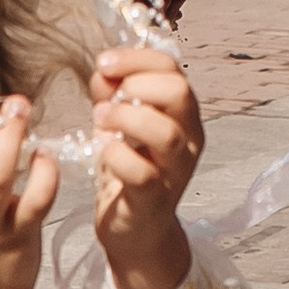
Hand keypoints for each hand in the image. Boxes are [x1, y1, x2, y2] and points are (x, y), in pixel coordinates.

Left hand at [88, 52, 203, 288]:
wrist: (136, 230)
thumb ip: (112, 95)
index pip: (173, 69)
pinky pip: (143, 173)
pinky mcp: (156, 199)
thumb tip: (103, 71)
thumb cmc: (130, 170)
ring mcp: (176, 171)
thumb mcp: (120, 125)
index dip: (137, 58)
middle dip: (137, 85)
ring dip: (125, 119)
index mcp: (183, 113)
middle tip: (108, 99)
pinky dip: (117, 156)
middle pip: (179, 93)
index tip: (104, 62)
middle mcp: (189, 139)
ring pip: (165, 133)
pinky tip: (103, 151)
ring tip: (99, 121)